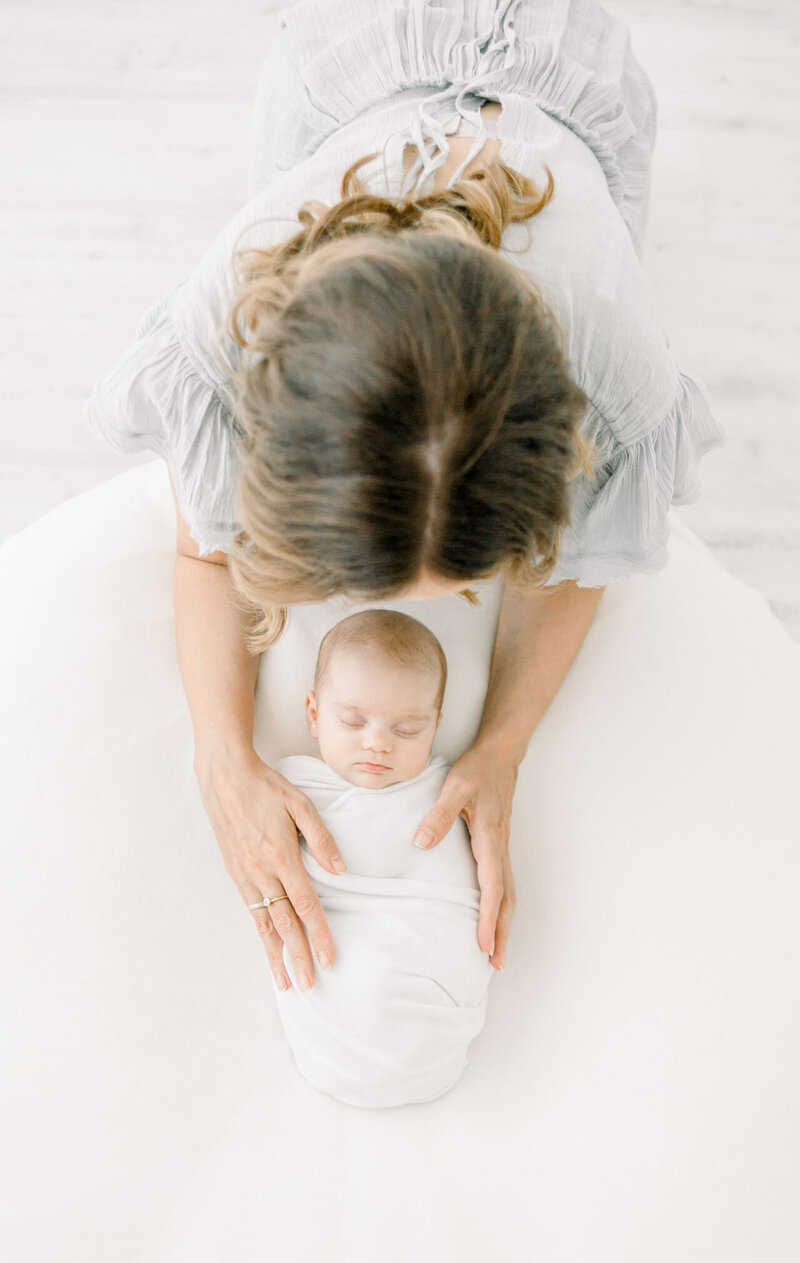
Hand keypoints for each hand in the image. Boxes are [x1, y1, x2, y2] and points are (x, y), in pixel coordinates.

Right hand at [196, 745, 346, 992]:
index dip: (319, 934)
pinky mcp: (235, 872)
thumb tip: (341, 870)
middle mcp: (262, 872)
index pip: (306, 905)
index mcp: (281, 856)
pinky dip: (260, 933)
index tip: (330, 957)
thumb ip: (321, 838)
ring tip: (285, 981)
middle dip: (298, 956)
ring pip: (264, 923)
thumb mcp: (300, 804)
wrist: (224, 777)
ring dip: (276, 954)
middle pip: (284, 923)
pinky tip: (267, 947)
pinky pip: (250, 911)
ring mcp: (245, 875)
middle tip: (310, 983)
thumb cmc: (266, 786)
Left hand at [413, 741, 518, 970]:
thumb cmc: (477, 770)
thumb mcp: (455, 788)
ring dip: (504, 922)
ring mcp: (502, 847)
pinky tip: (491, 914)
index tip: (484, 945)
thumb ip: (439, 815)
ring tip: (496, 950)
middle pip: (507, 899)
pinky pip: (503, 881)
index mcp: (491, 839)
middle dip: (502, 932)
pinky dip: (500, 904)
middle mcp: (500, 848)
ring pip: (508, 892)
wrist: (500, 755)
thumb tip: (422, 843)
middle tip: (496, 963)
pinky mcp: (498, 843)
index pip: (492, 888)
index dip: (488, 918)